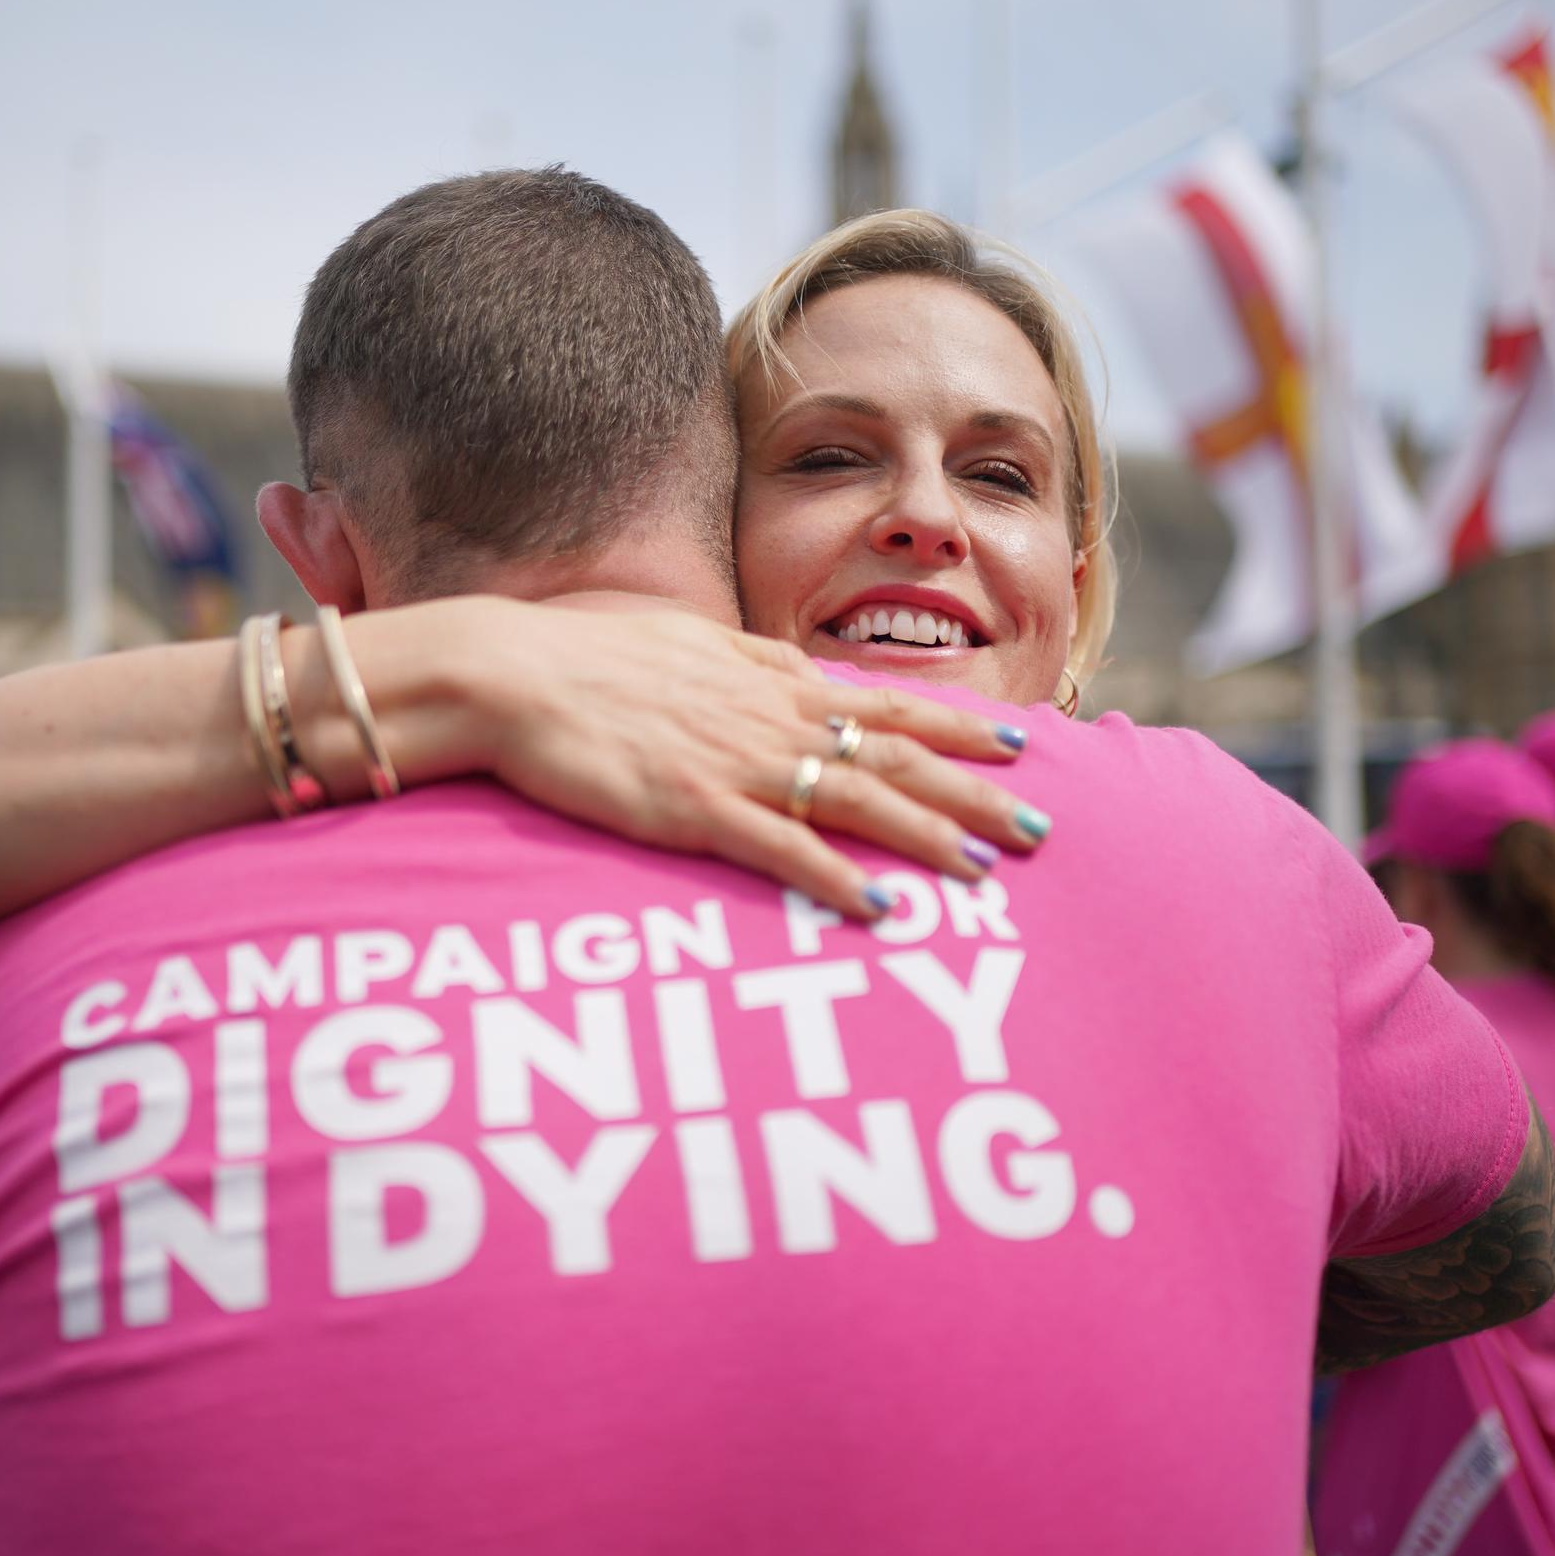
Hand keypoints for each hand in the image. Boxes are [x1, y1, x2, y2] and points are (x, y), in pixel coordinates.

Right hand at [445, 599, 1050, 918]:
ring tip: (987, 872)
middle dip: (975, 796)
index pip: (886, 704)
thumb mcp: (689, 645)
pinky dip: (839, 880)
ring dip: (930, 838)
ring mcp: (737, 764)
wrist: (514, 675)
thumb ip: (753, 663)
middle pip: (897, 758)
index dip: (958, 728)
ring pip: (859, 803)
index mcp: (771, 680)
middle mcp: (770, 718)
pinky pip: (784, 851)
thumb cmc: (591, 662)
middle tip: (1040, 830)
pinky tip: (882, 909)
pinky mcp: (695, 809)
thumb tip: (804, 674)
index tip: (1019, 748)